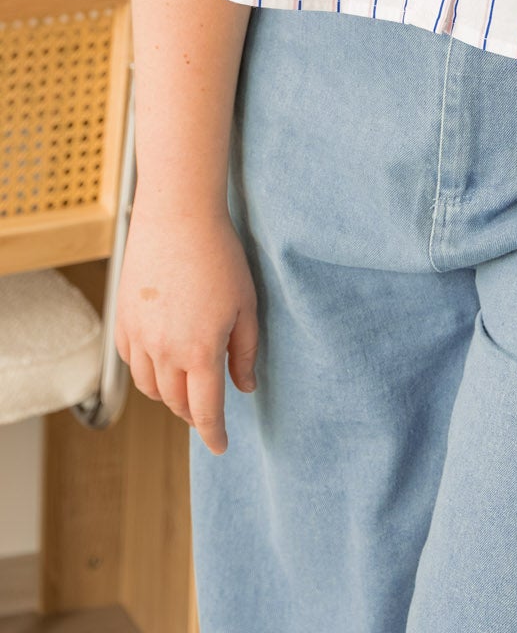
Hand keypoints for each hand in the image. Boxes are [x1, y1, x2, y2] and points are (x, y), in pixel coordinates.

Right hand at [115, 196, 258, 454]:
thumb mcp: (246, 304)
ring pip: (151, 387)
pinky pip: (133, 363)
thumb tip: (244, 387)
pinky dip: (148, 372)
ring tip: (186, 386)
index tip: (221, 446)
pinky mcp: (123, 322)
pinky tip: (162, 362)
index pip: (205, 410)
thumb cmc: (220, 256)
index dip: (214, 433)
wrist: (178, 217)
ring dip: (170, 395)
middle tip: (208, 411)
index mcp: (200, 352)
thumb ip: (245, 351)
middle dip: (194, 413)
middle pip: (176, 402)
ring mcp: (140, 338)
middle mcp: (165, 352)